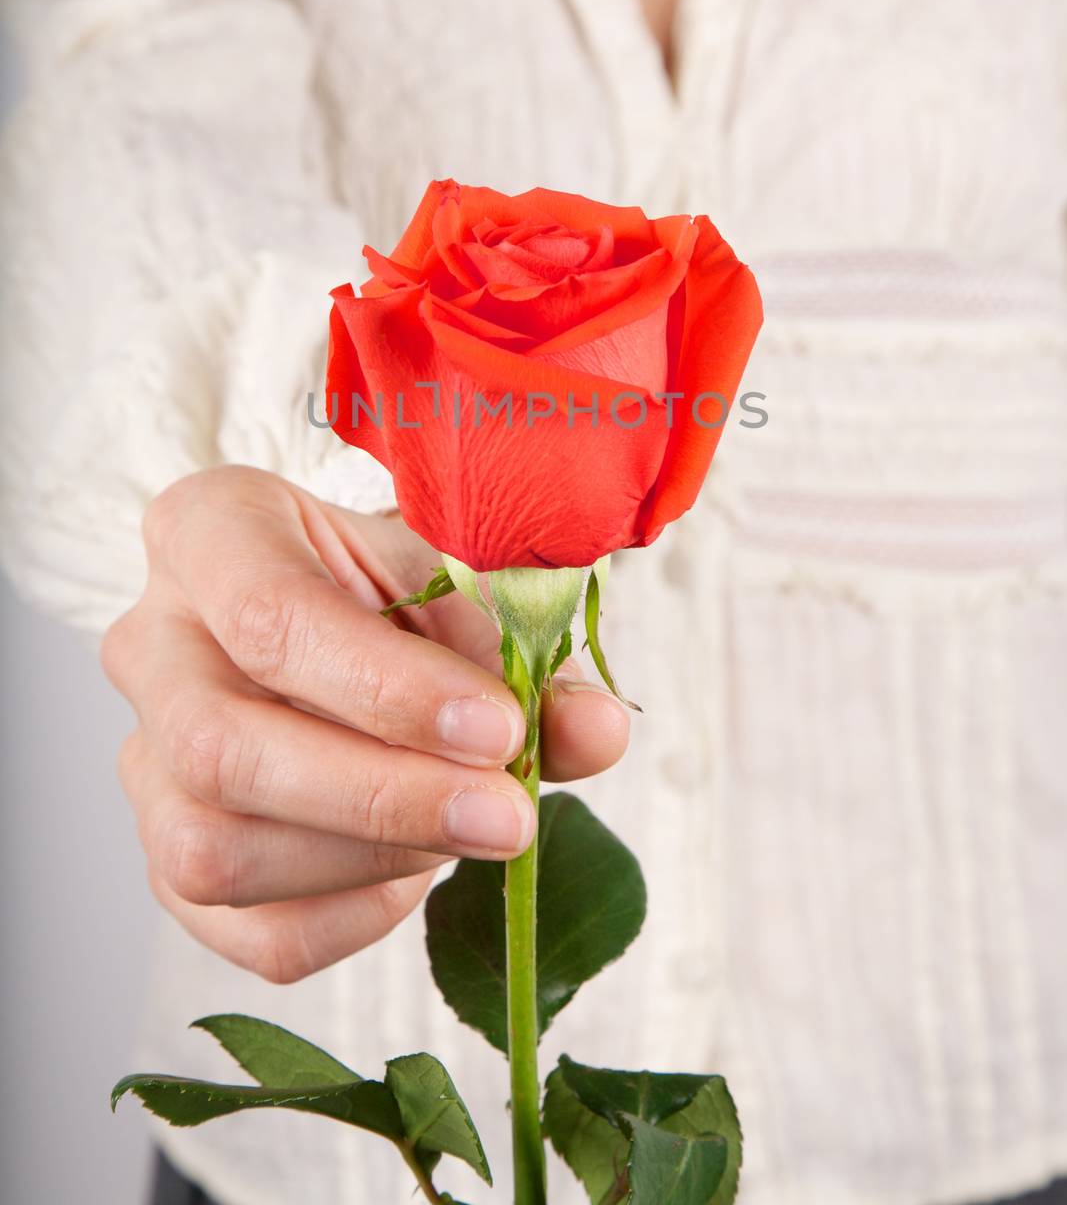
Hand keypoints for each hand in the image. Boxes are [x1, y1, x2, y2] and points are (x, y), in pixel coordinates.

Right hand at [103, 466, 628, 983]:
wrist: (345, 618)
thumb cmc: (392, 585)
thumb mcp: (456, 581)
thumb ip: (520, 654)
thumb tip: (597, 731)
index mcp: (208, 531)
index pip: (269, 618)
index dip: (387, 689)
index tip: (496, 728)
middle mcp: (150, 645)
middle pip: (221, 751)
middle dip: (380, 799)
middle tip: (506, 814)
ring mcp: (144, 761)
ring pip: (213, 853)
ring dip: (370, 862)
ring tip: (469, 825)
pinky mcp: (169, 860)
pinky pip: (248, 932)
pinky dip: (355, 921)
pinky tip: (419, 870)